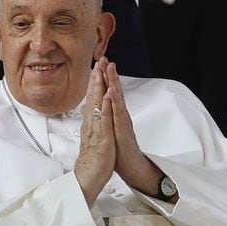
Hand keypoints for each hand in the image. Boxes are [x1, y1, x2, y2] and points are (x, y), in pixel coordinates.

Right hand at [74, 63, 115, 205]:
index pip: (92, 98)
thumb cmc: (92, 160)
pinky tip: (106, 96)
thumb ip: (90, 123)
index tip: (97, 67)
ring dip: (98, 88)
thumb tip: (88, 112)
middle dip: (96, 78)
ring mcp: (96, 130)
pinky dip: (104, 107)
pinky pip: (103, 121)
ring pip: (97, 105)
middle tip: (99, 60)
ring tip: (100, 72)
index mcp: (91, 123)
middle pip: (93, 97)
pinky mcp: (102, 138)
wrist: (88, 178)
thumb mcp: (92, 137)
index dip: (94, 82)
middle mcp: (91, 124)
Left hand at [104, 61, 161, 194]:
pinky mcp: (123, 130)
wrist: (130, 166)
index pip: (108, 93)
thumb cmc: (119, 149)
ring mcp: (122, 122)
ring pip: (118, 99)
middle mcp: (120, 115)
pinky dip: (115, 102)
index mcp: (114, 115)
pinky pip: (118, 114)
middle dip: (110, 75)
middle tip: (106, 59)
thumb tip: (96, 107)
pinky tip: (112, 92)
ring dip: (114, 83)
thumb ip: (104, 117)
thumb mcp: (108, 130)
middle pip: (114, 91)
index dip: (103, 79)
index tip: (98, 64)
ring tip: (111, 69)